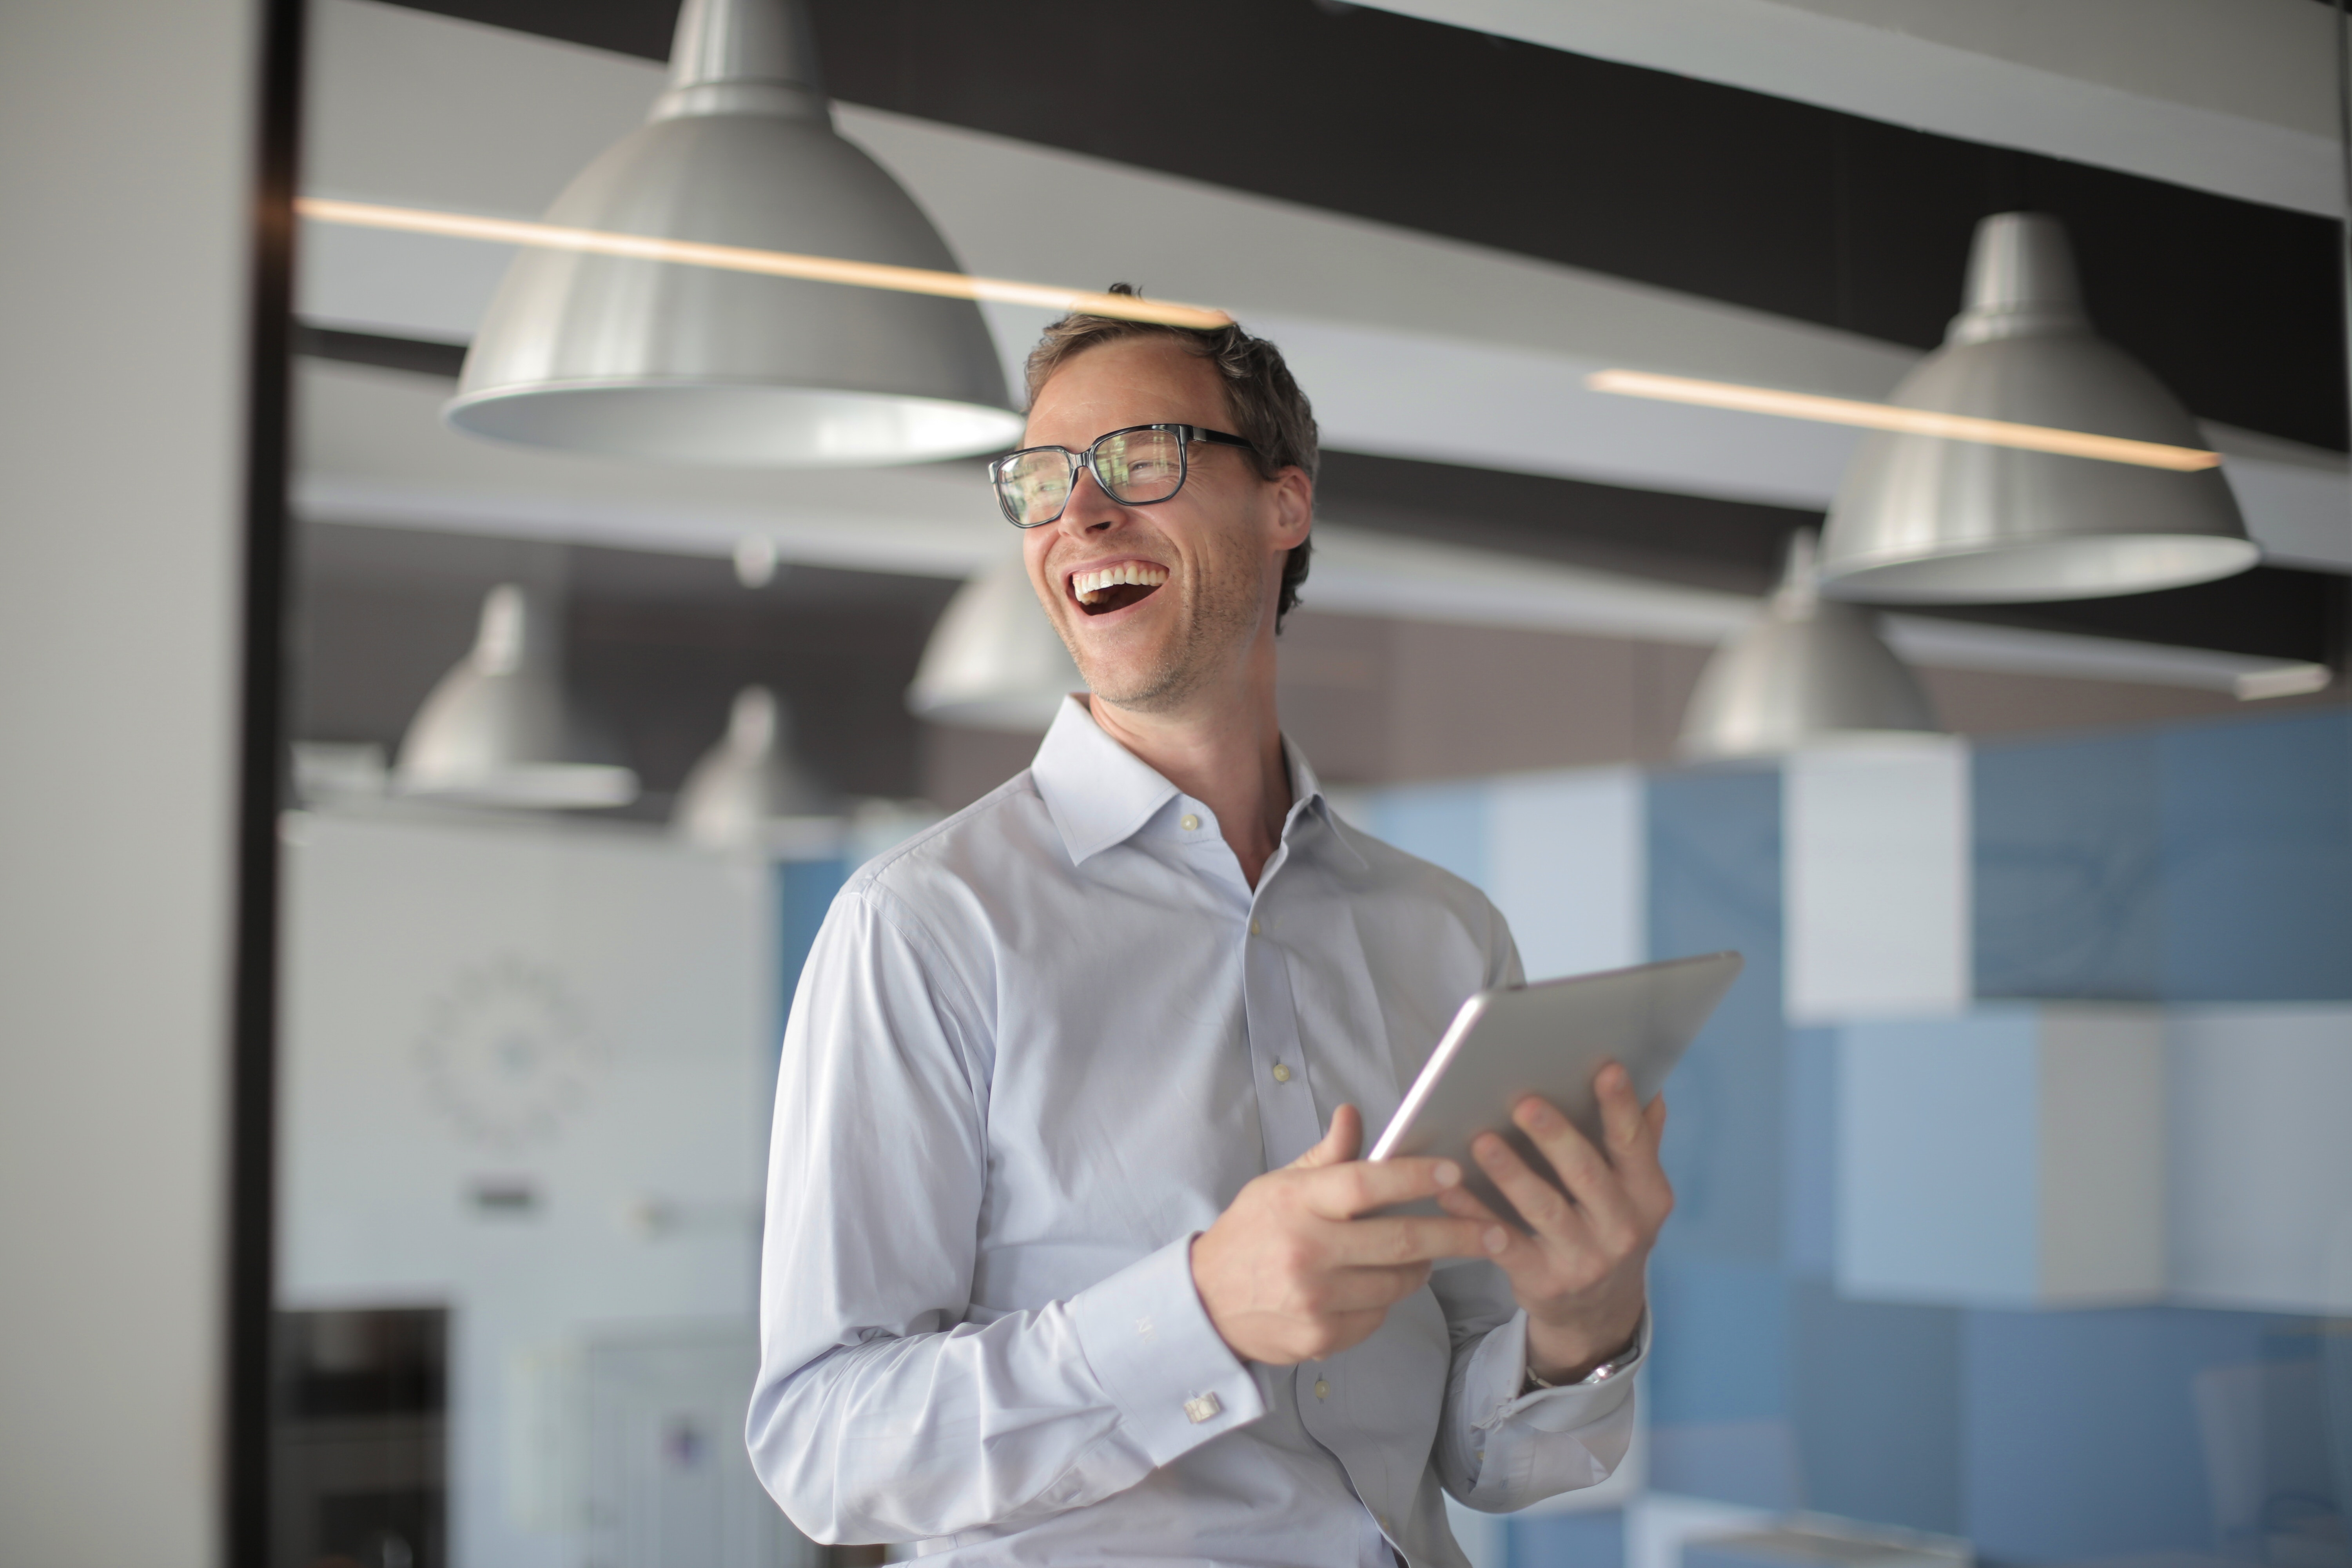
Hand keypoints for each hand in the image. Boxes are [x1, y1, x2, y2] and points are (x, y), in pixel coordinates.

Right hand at [1190, 1105, 1492, 1364]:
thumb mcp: (1278, 1185)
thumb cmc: (1251, 1234)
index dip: (1416, 1177)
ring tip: (1421, 1255)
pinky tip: (1372, 1287)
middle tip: (1497, 1231)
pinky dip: (1385, 1301)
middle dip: (1458, 1235)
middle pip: (1400, 1241)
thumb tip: (1354, 1114)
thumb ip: (1325, 1157)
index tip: (1455, 1174)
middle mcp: (1306, 1251)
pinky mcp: (1320, 1338)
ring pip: (1397, 1283)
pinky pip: (1378, 1317)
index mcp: (1297, 1203)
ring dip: (1420, 1268)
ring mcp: (1314, 1300)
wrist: (1205, 1303)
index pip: (1367, 1184)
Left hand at [1435, 1062, 1670, 1381]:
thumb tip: (1651, 1090)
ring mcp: (1584, 1259)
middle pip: (1586, 1173)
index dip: (1620, 1106)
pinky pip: (1504, 1243)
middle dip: (1555, 1136)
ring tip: (1481, 1141)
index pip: (1635, 1144)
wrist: (1598, 1313)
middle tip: (1524, 1103)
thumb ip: (1640, 1143)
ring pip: (1543, 1208)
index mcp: (1647, 1196)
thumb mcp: (1636, 1195)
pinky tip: (1450, 1192)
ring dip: (1511, 1172)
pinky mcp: (1544, 1280)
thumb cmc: (1609, 1230)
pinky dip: (1475, 1216)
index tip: (1606, 1067)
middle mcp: (1622, 1228)